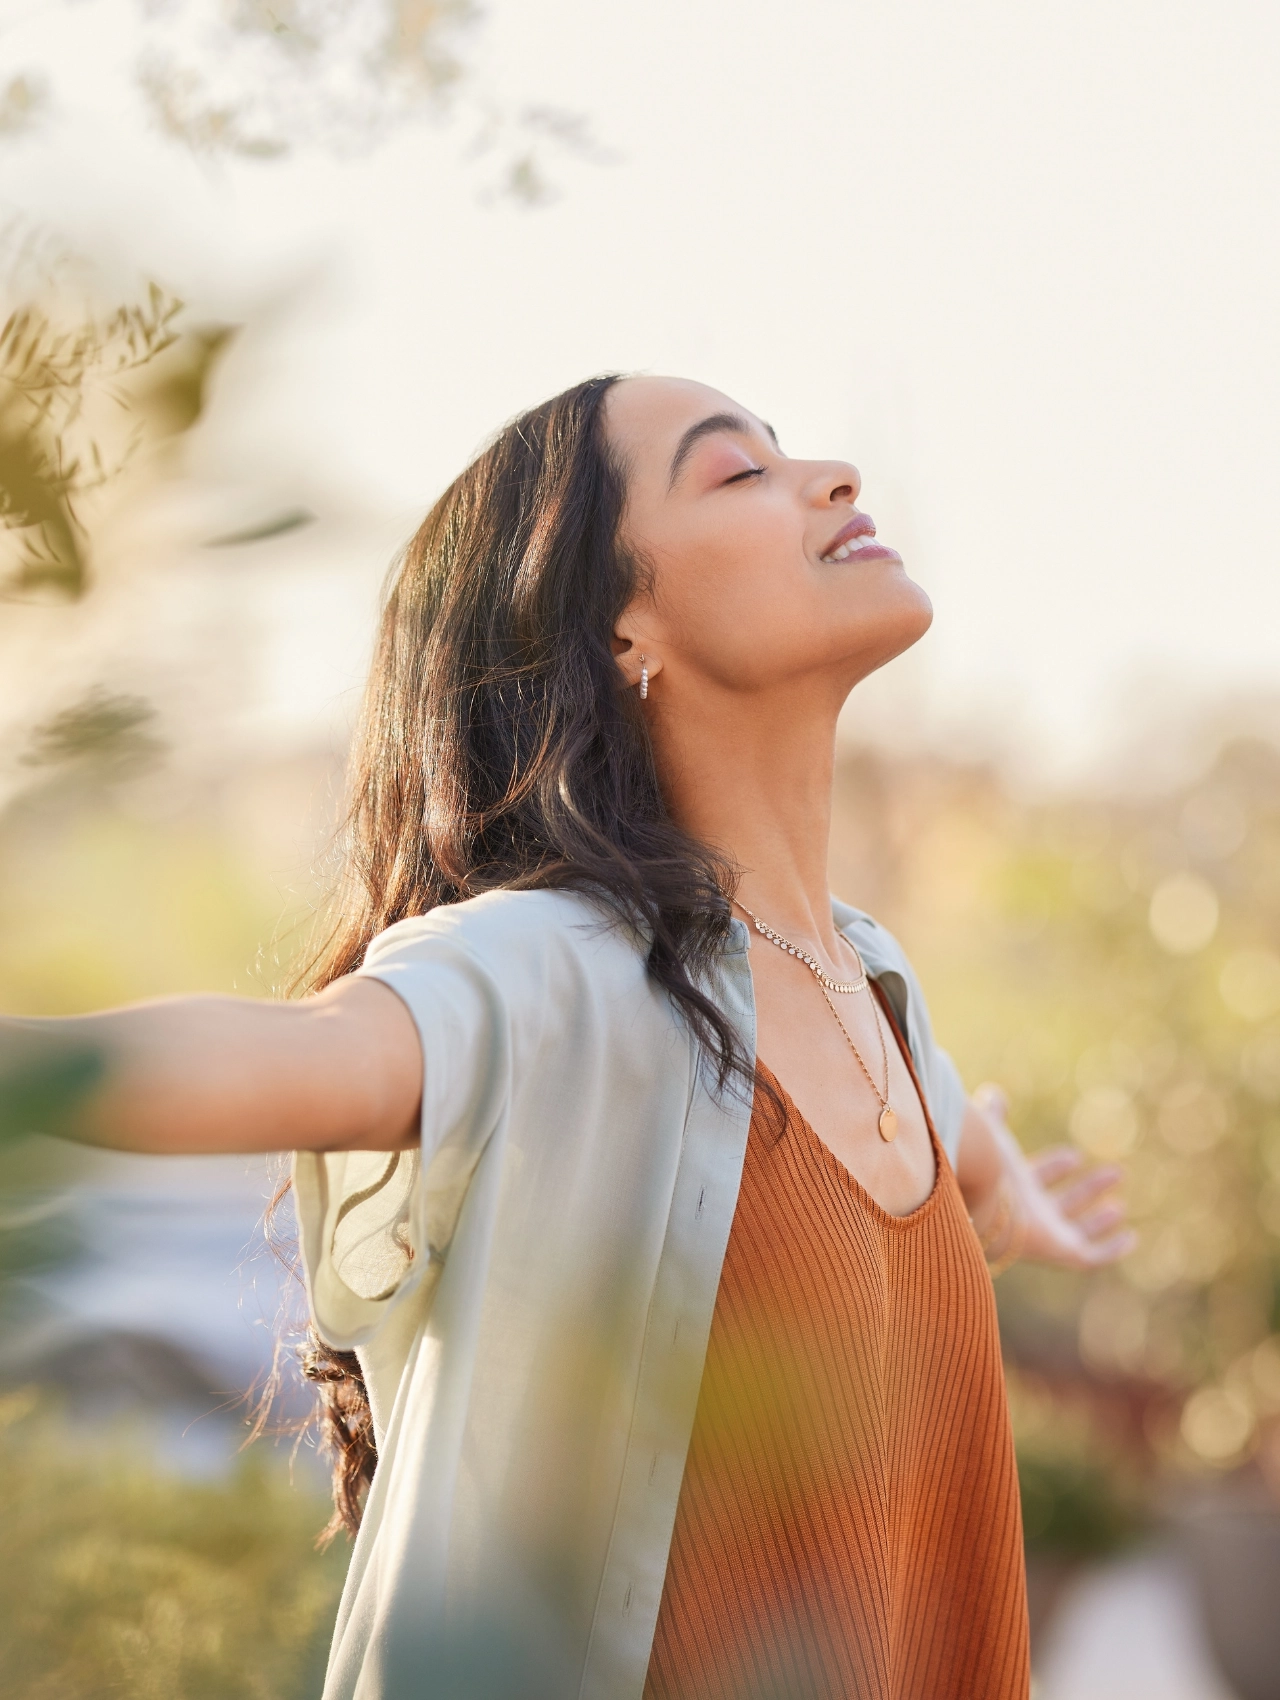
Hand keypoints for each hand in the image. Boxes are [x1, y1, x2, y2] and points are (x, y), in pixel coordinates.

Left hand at [973, 1084, 1137, 1270]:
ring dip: (1099, 1219)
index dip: (1056, 1167)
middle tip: (1116, 1172)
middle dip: (1087, 1190)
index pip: (1037, 1178)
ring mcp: (1045, 1235)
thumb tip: (993, 1092)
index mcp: (1012, 1187)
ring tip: (1120, 1207)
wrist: (982, 1198)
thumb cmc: (985, 1165)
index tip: (1074, 1156)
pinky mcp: (1061, 1252)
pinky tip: (1130, 1238)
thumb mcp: (993, 1134)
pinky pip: (1091, 1257)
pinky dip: (1111, 1250)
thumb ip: (993, 1116)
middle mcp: (1029, 1213)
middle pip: (1062, 1204)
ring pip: (1077, 1230)